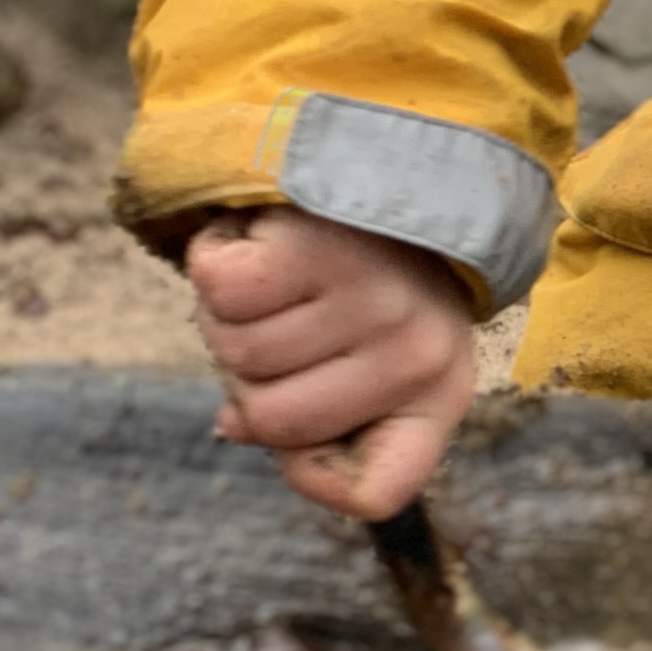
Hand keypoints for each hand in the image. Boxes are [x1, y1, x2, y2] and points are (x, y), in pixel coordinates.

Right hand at [189, 206, 476, 521]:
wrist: (380, 156)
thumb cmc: (366, 274)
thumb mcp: (369, 353)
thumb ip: (311, 412)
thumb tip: (233, 427)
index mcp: (438, 398)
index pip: (374, 494)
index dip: (313, 476)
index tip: (299, 435)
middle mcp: (416, 356)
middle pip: (273, 424)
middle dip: (245, 376)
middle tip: (272, 323)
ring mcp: (372, 301)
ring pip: (238, 351)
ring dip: (225, 314)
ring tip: (272, 277)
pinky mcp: (320, 245)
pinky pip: (221, 290)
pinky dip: (213, 262)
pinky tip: (255, 241)